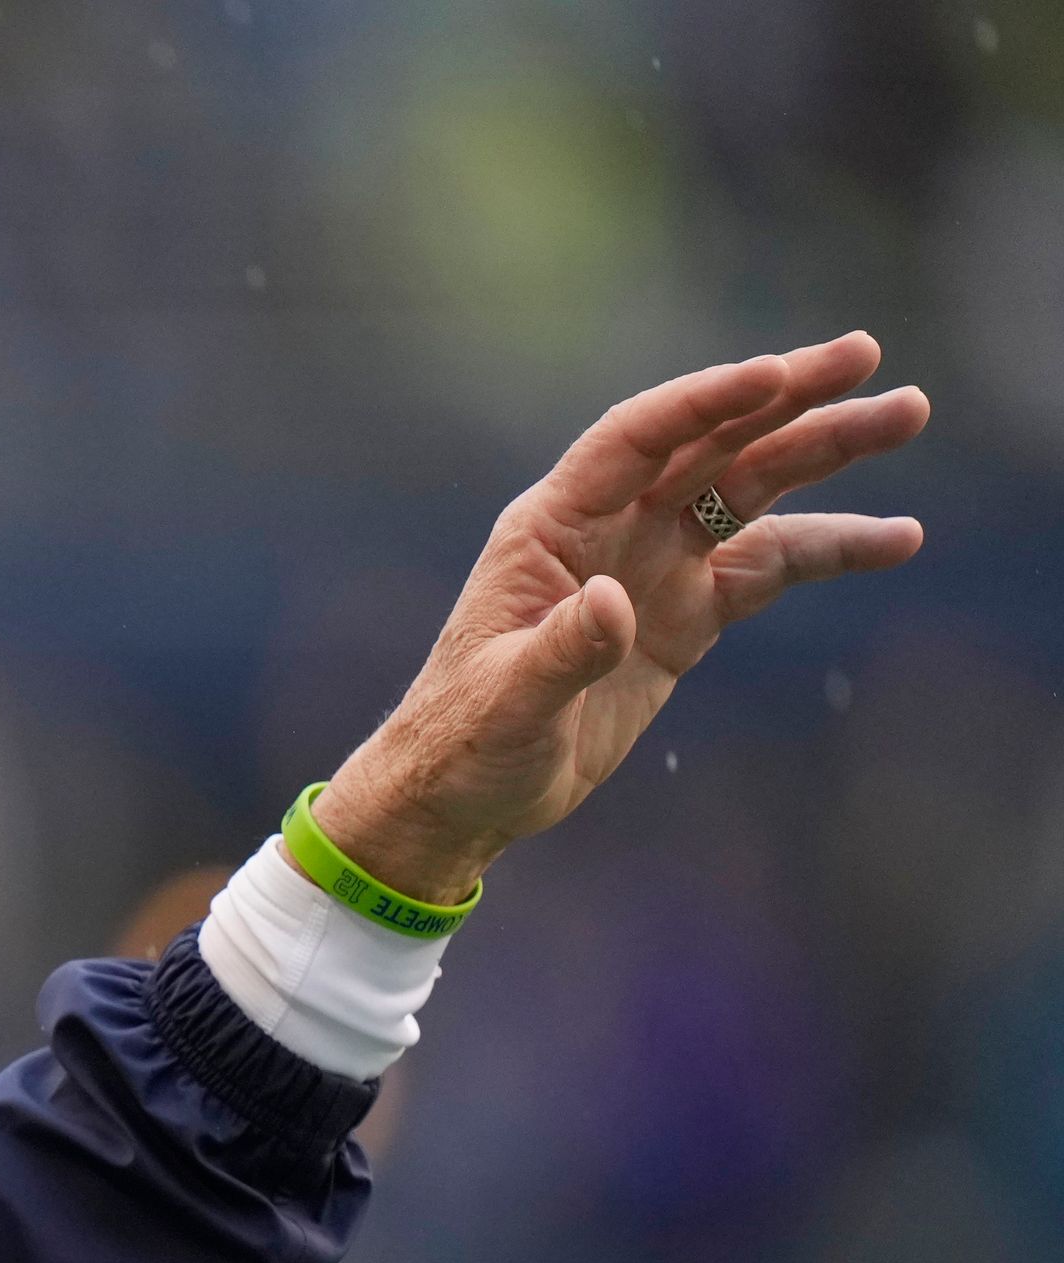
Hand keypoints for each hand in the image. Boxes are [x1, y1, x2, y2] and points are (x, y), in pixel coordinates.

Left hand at [314, 332, 928, 904]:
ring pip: (749, 490)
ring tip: (906, 414)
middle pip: (708, 444)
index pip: (636, 439)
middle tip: (869, 358)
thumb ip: (561, 653)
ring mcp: (653, 567)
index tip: (778, 374)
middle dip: (787, 400)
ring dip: (825, 451)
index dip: (705, 401)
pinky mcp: (683, 615)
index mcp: (552, 529)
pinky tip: (898, 537)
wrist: (465, 796)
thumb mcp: (508, 704)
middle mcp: (609, 531)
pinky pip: (768, 566)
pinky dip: (832, 549)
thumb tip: (611, 603)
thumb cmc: (464, 745)